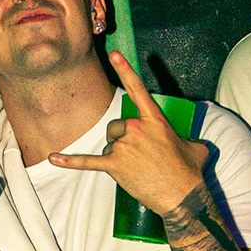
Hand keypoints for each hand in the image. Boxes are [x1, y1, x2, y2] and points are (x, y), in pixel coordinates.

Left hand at [48, 50, 205, 213]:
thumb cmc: (189, 172)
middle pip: (117, 126)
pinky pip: (88, 161)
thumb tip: (193, 145)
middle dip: (124, 139)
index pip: (138, 90)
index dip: (126, 70)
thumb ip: (190, 139)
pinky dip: (70, 161)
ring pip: (109, 144)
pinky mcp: (114, 165)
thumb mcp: (196, 147)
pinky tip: (53, 157)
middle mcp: (137, 128)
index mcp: (155, 119)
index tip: (114, 55)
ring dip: (117, 155)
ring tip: (135, 168)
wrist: (182, 195)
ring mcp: (124, 146)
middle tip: (141, 157)